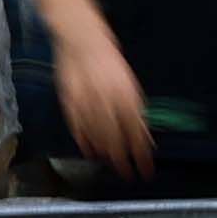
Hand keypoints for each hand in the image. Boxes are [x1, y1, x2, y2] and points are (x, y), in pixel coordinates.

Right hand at [52, 26, 148, 177]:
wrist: (83, 42)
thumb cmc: (111, 65)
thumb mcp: (130, 87)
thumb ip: (136, 112)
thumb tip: (145, 138)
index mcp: (127, 98)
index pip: (137, 134)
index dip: (142, 154)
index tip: (147, 170)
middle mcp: (108, 102)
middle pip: (117, 139)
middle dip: (124, 160)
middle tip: (130, 175)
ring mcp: (87, 102)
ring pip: (97, 135)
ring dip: (106, 153)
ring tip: (112, 166)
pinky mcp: (69, 100)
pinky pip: (77, 126)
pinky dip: (83, 140)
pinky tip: (89, 152)